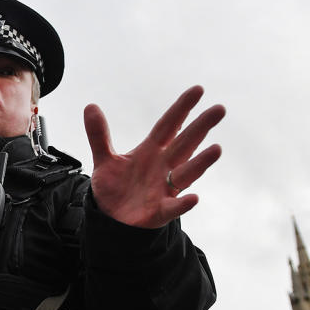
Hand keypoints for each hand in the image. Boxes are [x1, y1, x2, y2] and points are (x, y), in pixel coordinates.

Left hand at [85, 86, 224, 228]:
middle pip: (185, 143)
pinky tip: (193, 198)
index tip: (198, 90)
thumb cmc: (115, 188)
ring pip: (186, 173)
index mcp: (151, 151)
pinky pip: (174, 207)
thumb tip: (90, 106)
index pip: (169, 125)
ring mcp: (164, 188)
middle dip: (201, 127)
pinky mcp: (160, 211)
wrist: (111, 219)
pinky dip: (183, 203)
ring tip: (216, 149)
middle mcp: (163, 166)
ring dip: (201, 162)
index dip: (181, 108)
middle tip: (219, 110)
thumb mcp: (104, 160)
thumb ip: (99, 135)